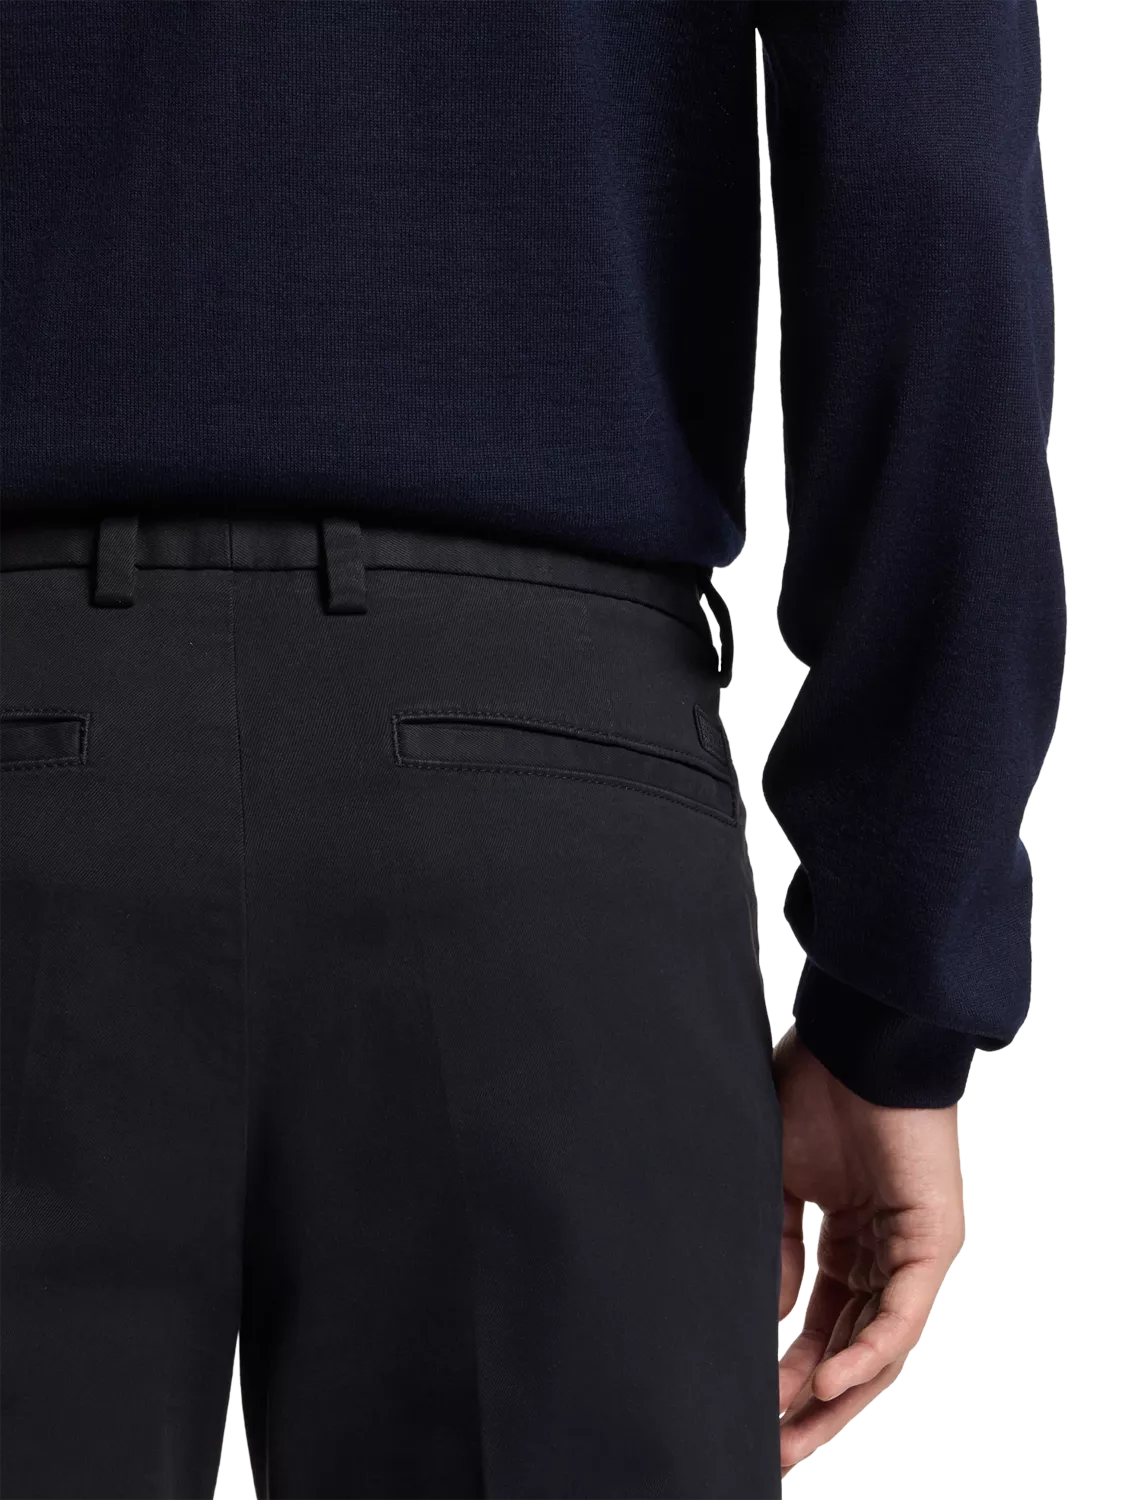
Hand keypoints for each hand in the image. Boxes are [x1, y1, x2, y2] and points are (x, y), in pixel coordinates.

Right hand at [773, 1025, 964, 1474]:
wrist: (853, 1035)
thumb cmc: (811, 1086)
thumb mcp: (775, 1177)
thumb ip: (776, 1246)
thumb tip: (777, 1315)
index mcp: (847, 1232)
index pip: (821, 1320)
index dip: (785, 1366)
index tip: (747, 1404)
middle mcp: (883, 1248)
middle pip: (852, 1347)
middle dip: (811, 1403)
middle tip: (773, 1449)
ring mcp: (911, 1246)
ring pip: (881, 1345)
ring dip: (838, 1395)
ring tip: (793, 1436)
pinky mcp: (932, 1239)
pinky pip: (902, 1313)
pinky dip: (866, 1351)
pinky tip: (827, 1381)